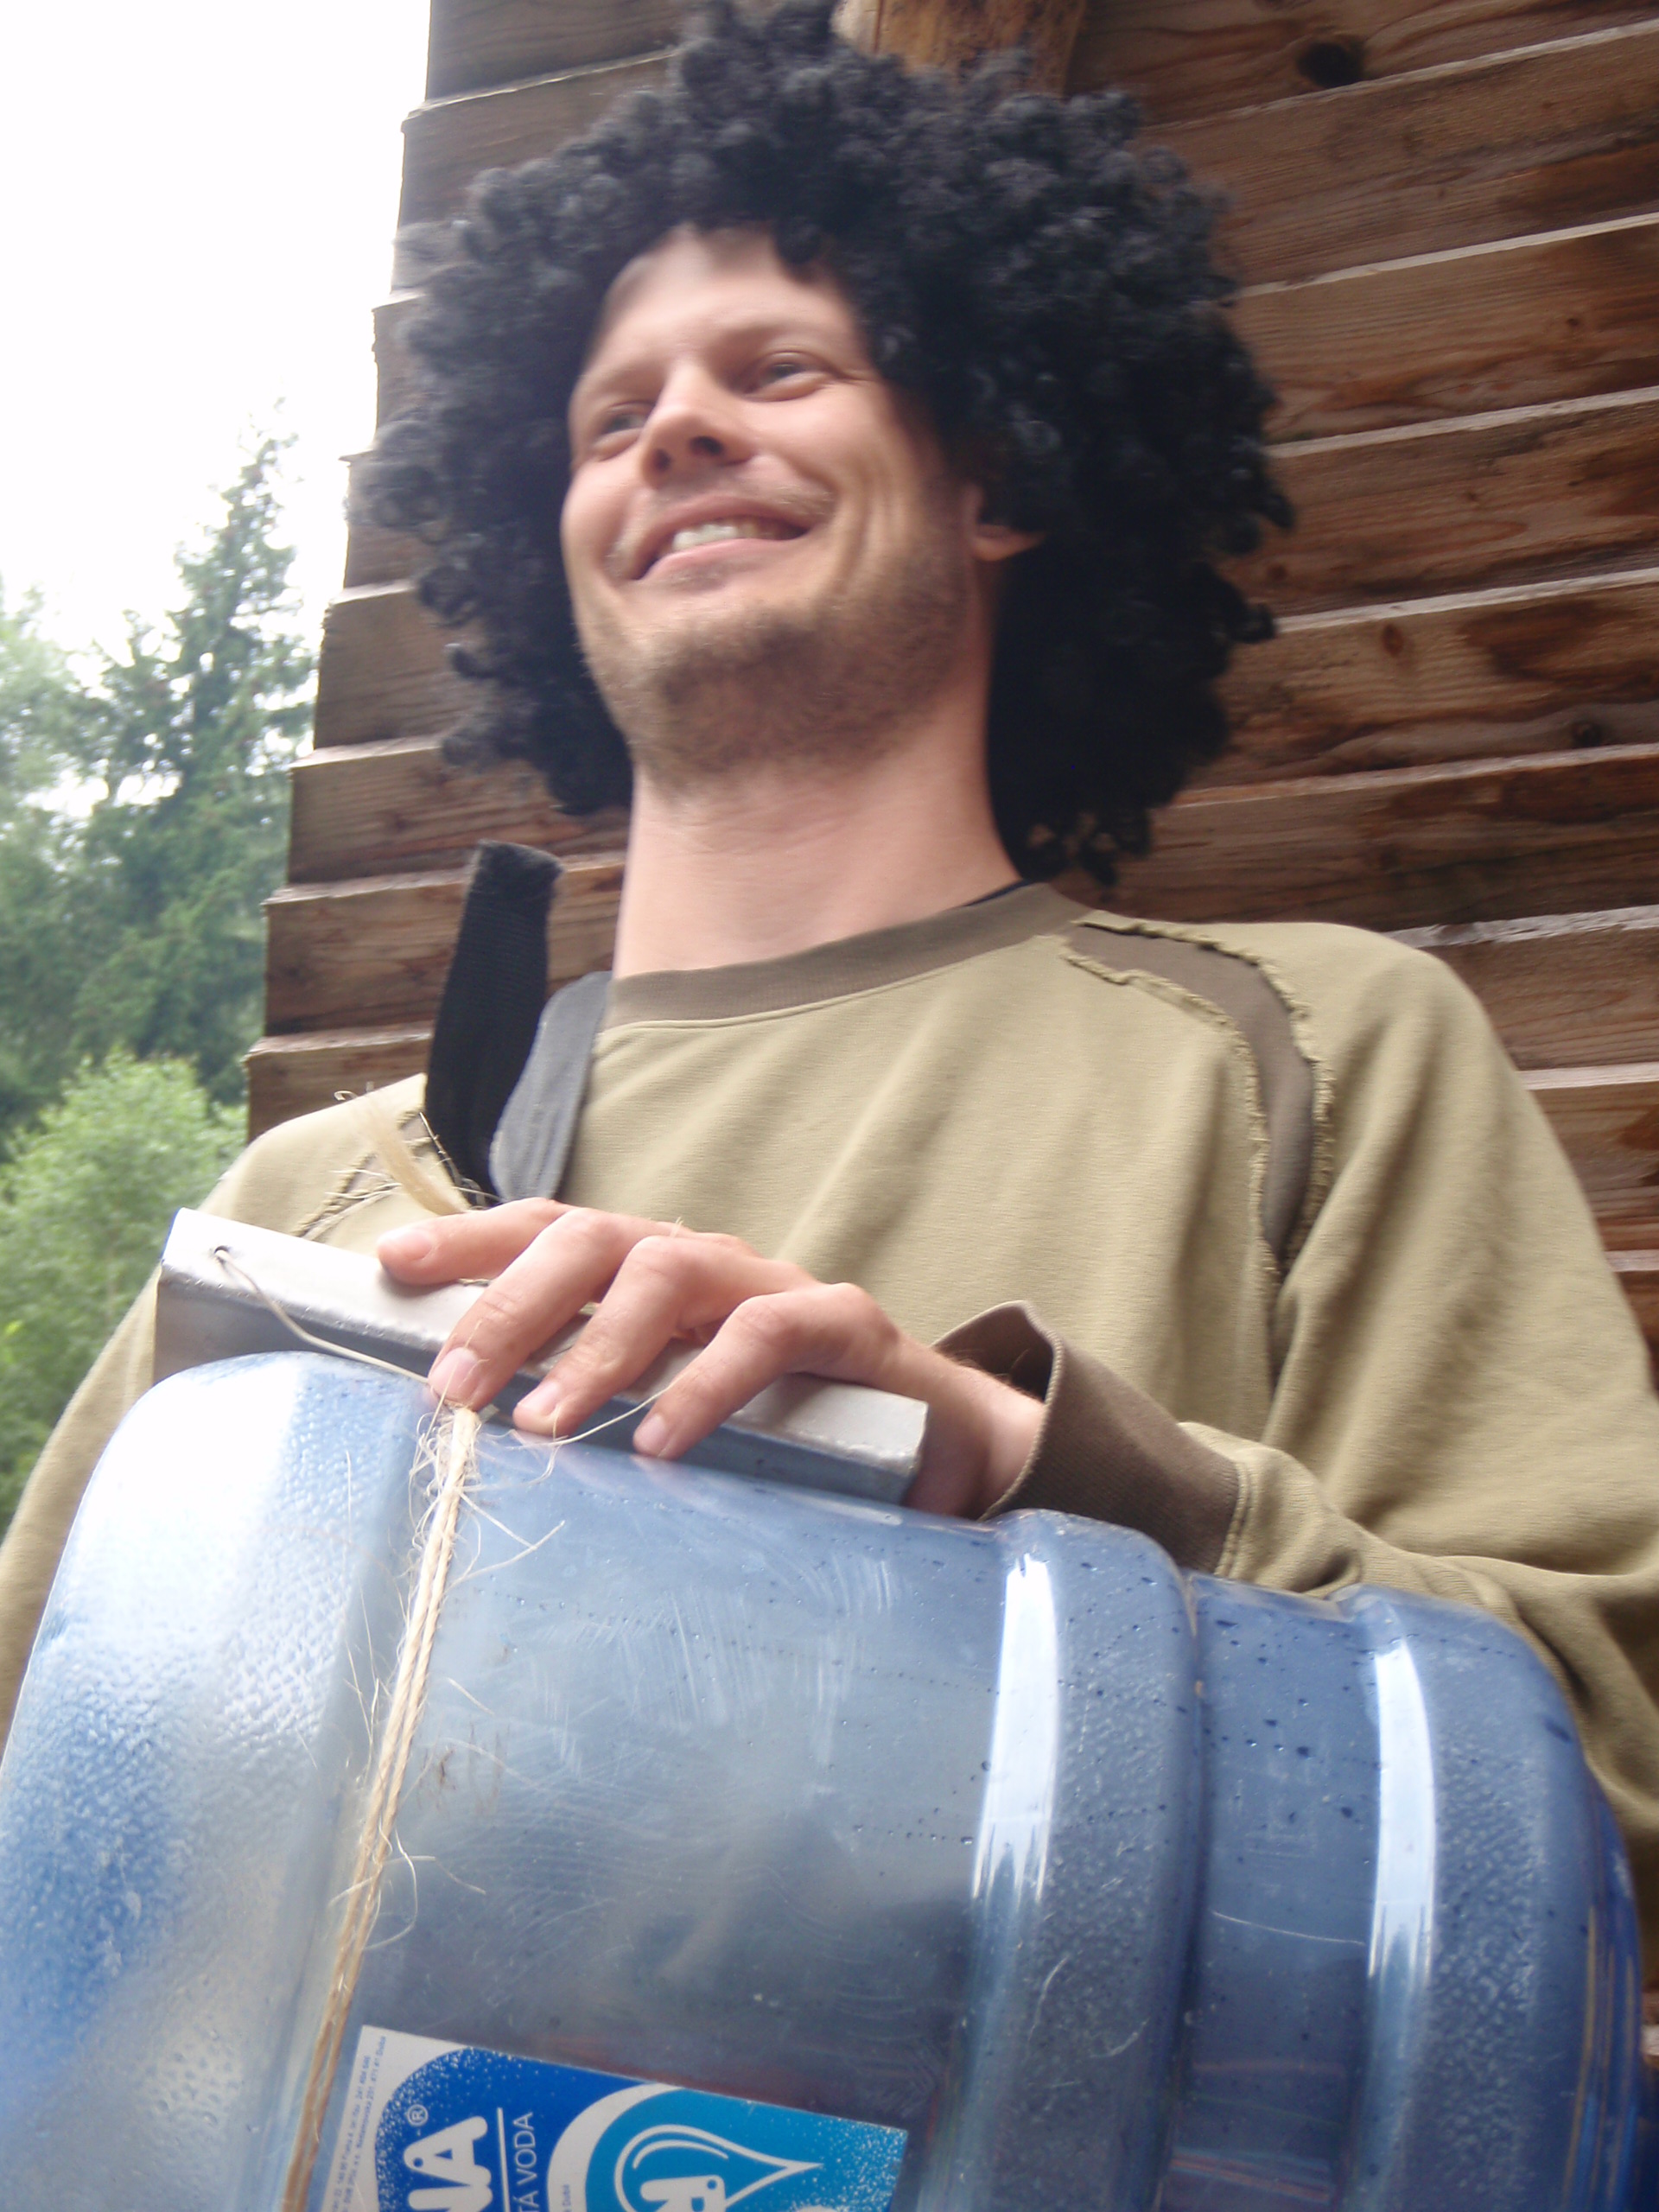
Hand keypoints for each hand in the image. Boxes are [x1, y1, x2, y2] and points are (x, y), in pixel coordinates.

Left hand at [375, 1202, 1041, 1518]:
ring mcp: (775, 1284)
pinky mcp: (847, 1325)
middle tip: (455, 1387)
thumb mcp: (670, 1408)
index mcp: (653, 1270)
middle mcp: (705, 1261)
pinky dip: (708, 1385)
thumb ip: (596, 1401)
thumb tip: (469, 1438)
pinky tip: (661, 1444)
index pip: (550, 1229)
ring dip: (597, 1347)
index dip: (471, 1240)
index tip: (391, 1265)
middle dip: (513, 1303)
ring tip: (544, 1426)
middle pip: (594, 1238)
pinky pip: (770, 1334)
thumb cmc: (781, 1427)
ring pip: (671, 1272)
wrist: (935, 1441)